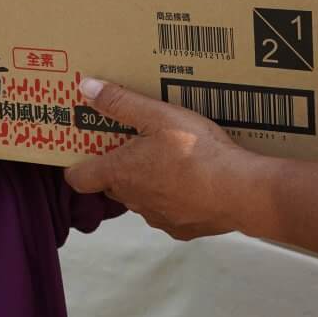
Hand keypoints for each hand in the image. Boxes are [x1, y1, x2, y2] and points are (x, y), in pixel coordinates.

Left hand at [63, 77, 258, 240]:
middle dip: (119, 167)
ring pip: (142, 198)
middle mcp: (133, 200)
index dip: (77, 165)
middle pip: (112, 185)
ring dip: (149, 182)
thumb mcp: (157, 115)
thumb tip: (85, 87)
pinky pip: (169, 212)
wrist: (240, 190)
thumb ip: (120, 102)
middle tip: (134, 144)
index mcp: (120, 173)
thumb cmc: (197, 152)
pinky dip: (175, 198)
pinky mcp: (182, 229)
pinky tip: (193, 182)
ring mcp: (157, 217)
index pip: (79, 178)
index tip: (85, 151)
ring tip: (171, 160)